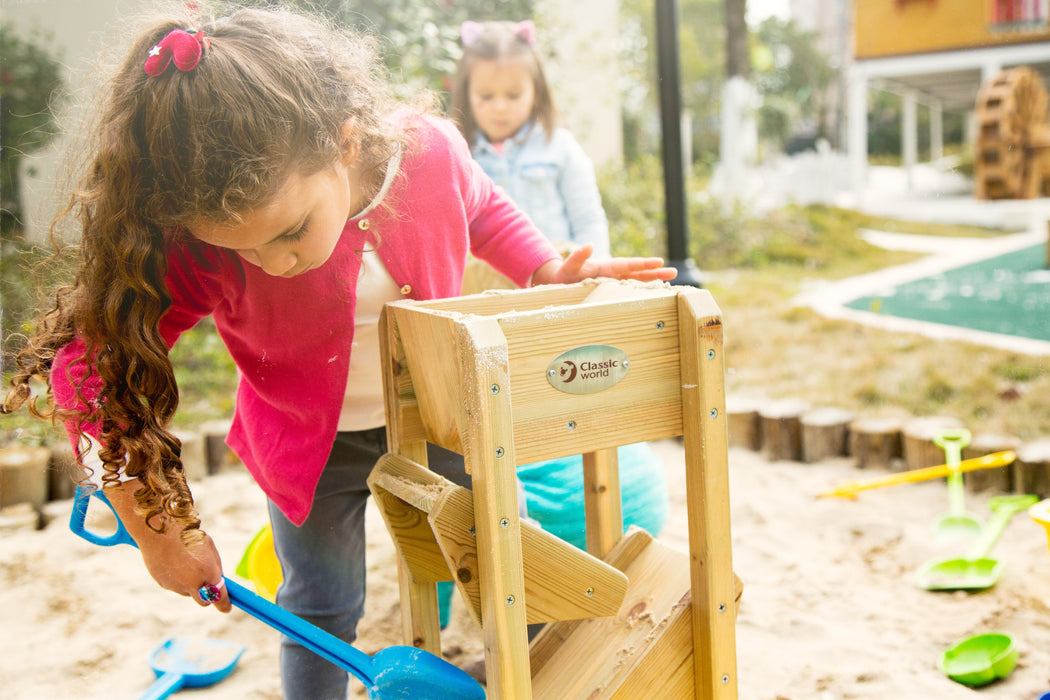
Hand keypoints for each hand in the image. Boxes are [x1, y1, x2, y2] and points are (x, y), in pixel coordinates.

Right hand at [104, 481, 230, 612]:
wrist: (159, 531)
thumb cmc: (188, 536)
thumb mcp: (209, 547)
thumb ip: (214, 567)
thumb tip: (218, 582)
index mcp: (207, 572)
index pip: (219, 596)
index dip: (224, 604)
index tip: (226, 609)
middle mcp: (191, 583)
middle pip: (204, 601)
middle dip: (208, 597)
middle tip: (208, 587)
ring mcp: (176, 586)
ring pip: (188, 592)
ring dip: (191, 583)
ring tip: (185, 562)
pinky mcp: (163, 584)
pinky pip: (175, 586)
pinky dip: (177, 579)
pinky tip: (174, 563)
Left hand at [530, 245, 676, 285]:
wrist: (554, 282)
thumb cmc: (560, 276)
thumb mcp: (567, 267)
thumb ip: (577, 257)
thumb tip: (589, 245)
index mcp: (604, 268)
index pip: (627, 266)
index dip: (642, 265)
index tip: (659, 262)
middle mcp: (610, 274)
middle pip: (636, 273)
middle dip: (654, 273)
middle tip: (674, 272)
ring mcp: (610, 283)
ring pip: (635, 281)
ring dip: (651, 281)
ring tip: (670, 281)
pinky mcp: (608, 291)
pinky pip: (627, 291)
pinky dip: (640, 291)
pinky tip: (652, 293)